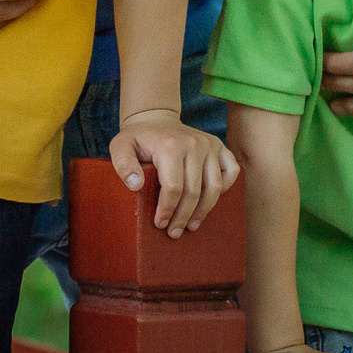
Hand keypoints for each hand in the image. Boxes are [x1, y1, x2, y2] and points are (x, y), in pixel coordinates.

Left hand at [108, 113, 239, 236]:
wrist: (156, 119)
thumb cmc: (138, 139)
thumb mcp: (120, 147)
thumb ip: (123, 164)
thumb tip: (136, 186)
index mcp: (170, 146)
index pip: (173, 187)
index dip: (167, 210)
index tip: (160, 224)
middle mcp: (194, 144)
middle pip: (194, 191)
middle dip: (183, 216)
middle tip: (174, 232)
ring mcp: (209, 144)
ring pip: (214, 187)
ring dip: (203, 211)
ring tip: (191, 225)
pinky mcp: (219, 146)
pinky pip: (231, 171)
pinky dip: (225, 188)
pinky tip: (210, 201)